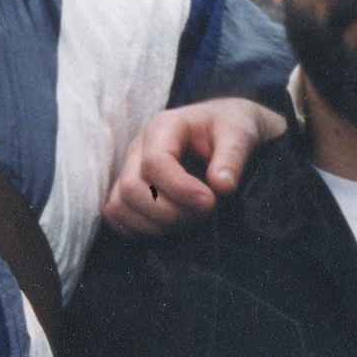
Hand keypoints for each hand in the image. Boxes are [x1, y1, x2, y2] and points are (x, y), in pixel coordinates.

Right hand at [102, 98, 285, 236]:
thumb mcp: (240, 133)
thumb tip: (221, 187)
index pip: (154, 162)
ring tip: (189, 221)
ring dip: (154, 224)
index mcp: (164, 127)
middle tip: (202, 214)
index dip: (180, 189)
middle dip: (168, 211)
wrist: (223, 129)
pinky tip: (171, 227)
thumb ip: (233, 157)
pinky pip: (117, 216)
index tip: (210, 202)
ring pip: (119, 206)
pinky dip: (140, 230)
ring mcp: (129, 169)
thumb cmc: (229, 128)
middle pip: (131, 188)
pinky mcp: (128, 190)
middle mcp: (138, 148)